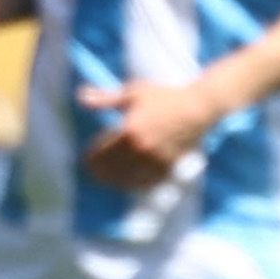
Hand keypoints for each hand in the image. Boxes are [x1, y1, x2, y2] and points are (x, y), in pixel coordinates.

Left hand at [79, 79, 224, 189]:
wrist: (198, 109)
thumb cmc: (165, 98)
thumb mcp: (132, 94)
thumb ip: (105, 99)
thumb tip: (80, 98)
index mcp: (129, 132)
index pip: (102, 153)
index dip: (92, 158)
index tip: (86, 161)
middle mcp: (142, 149)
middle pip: (114, 169)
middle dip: (102, 173)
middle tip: (95, 175)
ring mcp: (157, 160)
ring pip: (130, 179)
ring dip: (117, 182)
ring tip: (109, 181)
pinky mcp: (170, 166)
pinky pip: (149, 181)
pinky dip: (137, 184)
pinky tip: (131, 183)